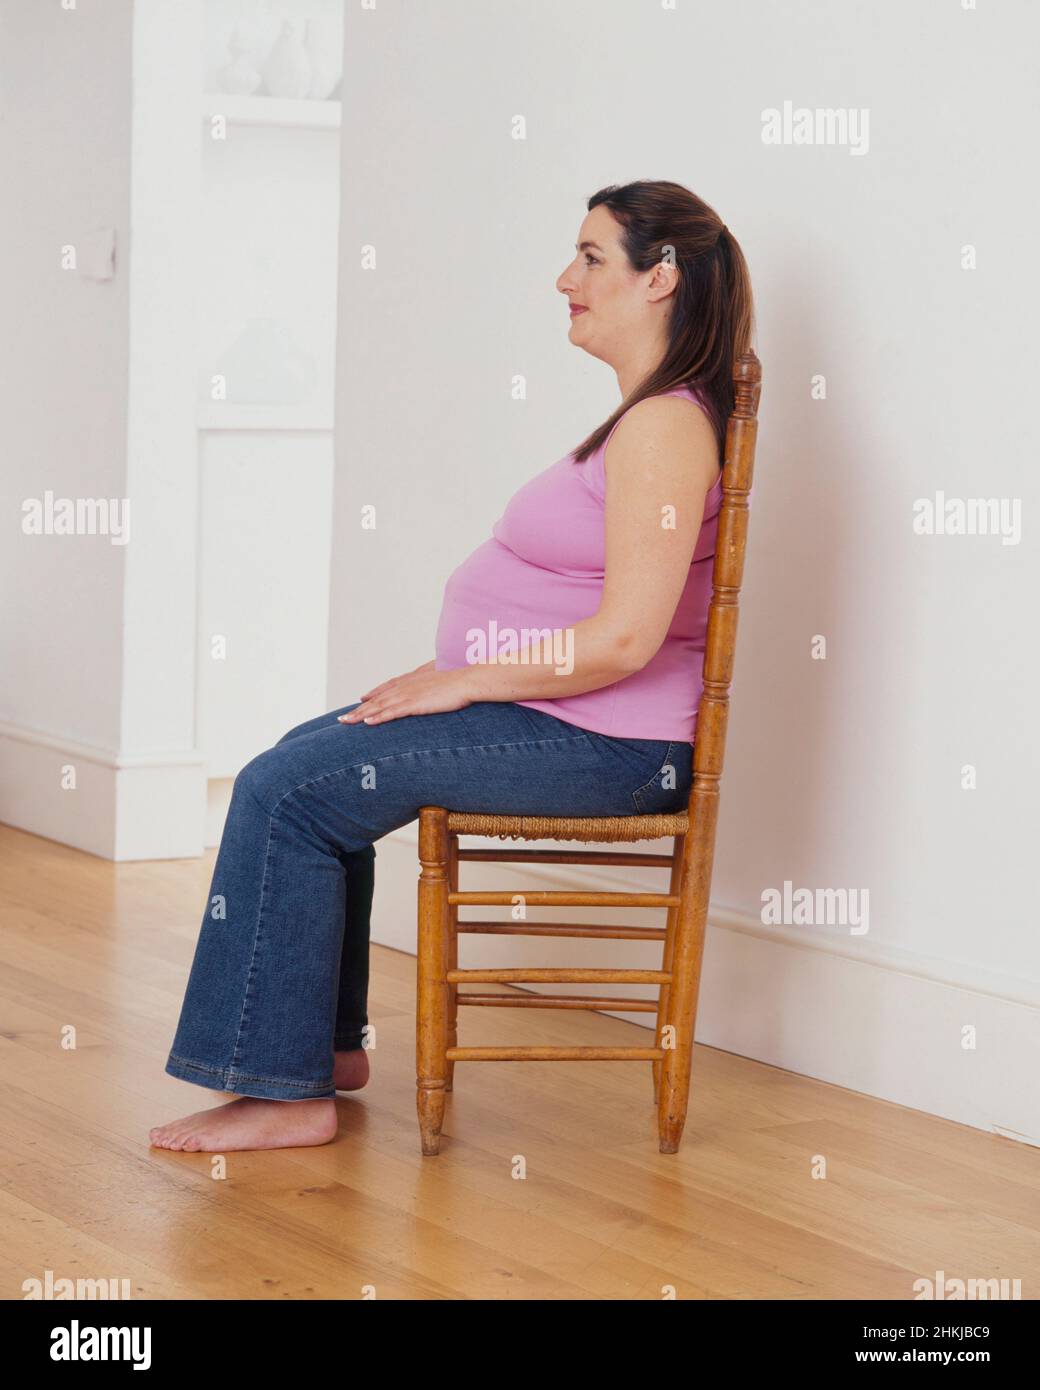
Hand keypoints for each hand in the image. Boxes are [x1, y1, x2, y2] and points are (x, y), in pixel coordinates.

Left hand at [339, 665, 471, 725]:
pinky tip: (367, 723)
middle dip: (359, 709)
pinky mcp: (414, 704)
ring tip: (345, 722)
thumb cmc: (461, 680)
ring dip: (361, 714)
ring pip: (379, 706)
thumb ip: (434, 681)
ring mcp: (409, 695)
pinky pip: (392, 712)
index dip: (373, 693)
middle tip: (343, 718)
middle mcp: (406, 686)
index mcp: (413, 679)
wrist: (468, 680)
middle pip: (377, 698)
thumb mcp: (442, 678)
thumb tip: (436, 685)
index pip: (388, 686)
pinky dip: (378, 717)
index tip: (362, 698)